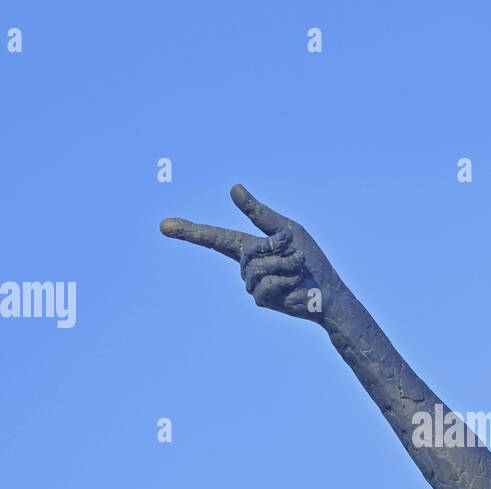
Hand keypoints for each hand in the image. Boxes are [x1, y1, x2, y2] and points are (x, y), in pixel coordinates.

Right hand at [160, 186, 342, 320]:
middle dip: (276, 248)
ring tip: (298, 269)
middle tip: (297, 255)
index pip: (214, 238)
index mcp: (250, 247)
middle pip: (247, 249)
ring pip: (257, 267)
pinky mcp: (260, 299)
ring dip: (285, 264)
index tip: (164, 226)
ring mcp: (251, 284)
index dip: (189, 232)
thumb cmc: (310, 261)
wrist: (327, 292)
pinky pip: (266, 282)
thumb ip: (259, 213)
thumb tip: (232, 188)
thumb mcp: (287, 230)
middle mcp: (246, 266)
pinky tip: (295, 284)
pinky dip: (285, 278)